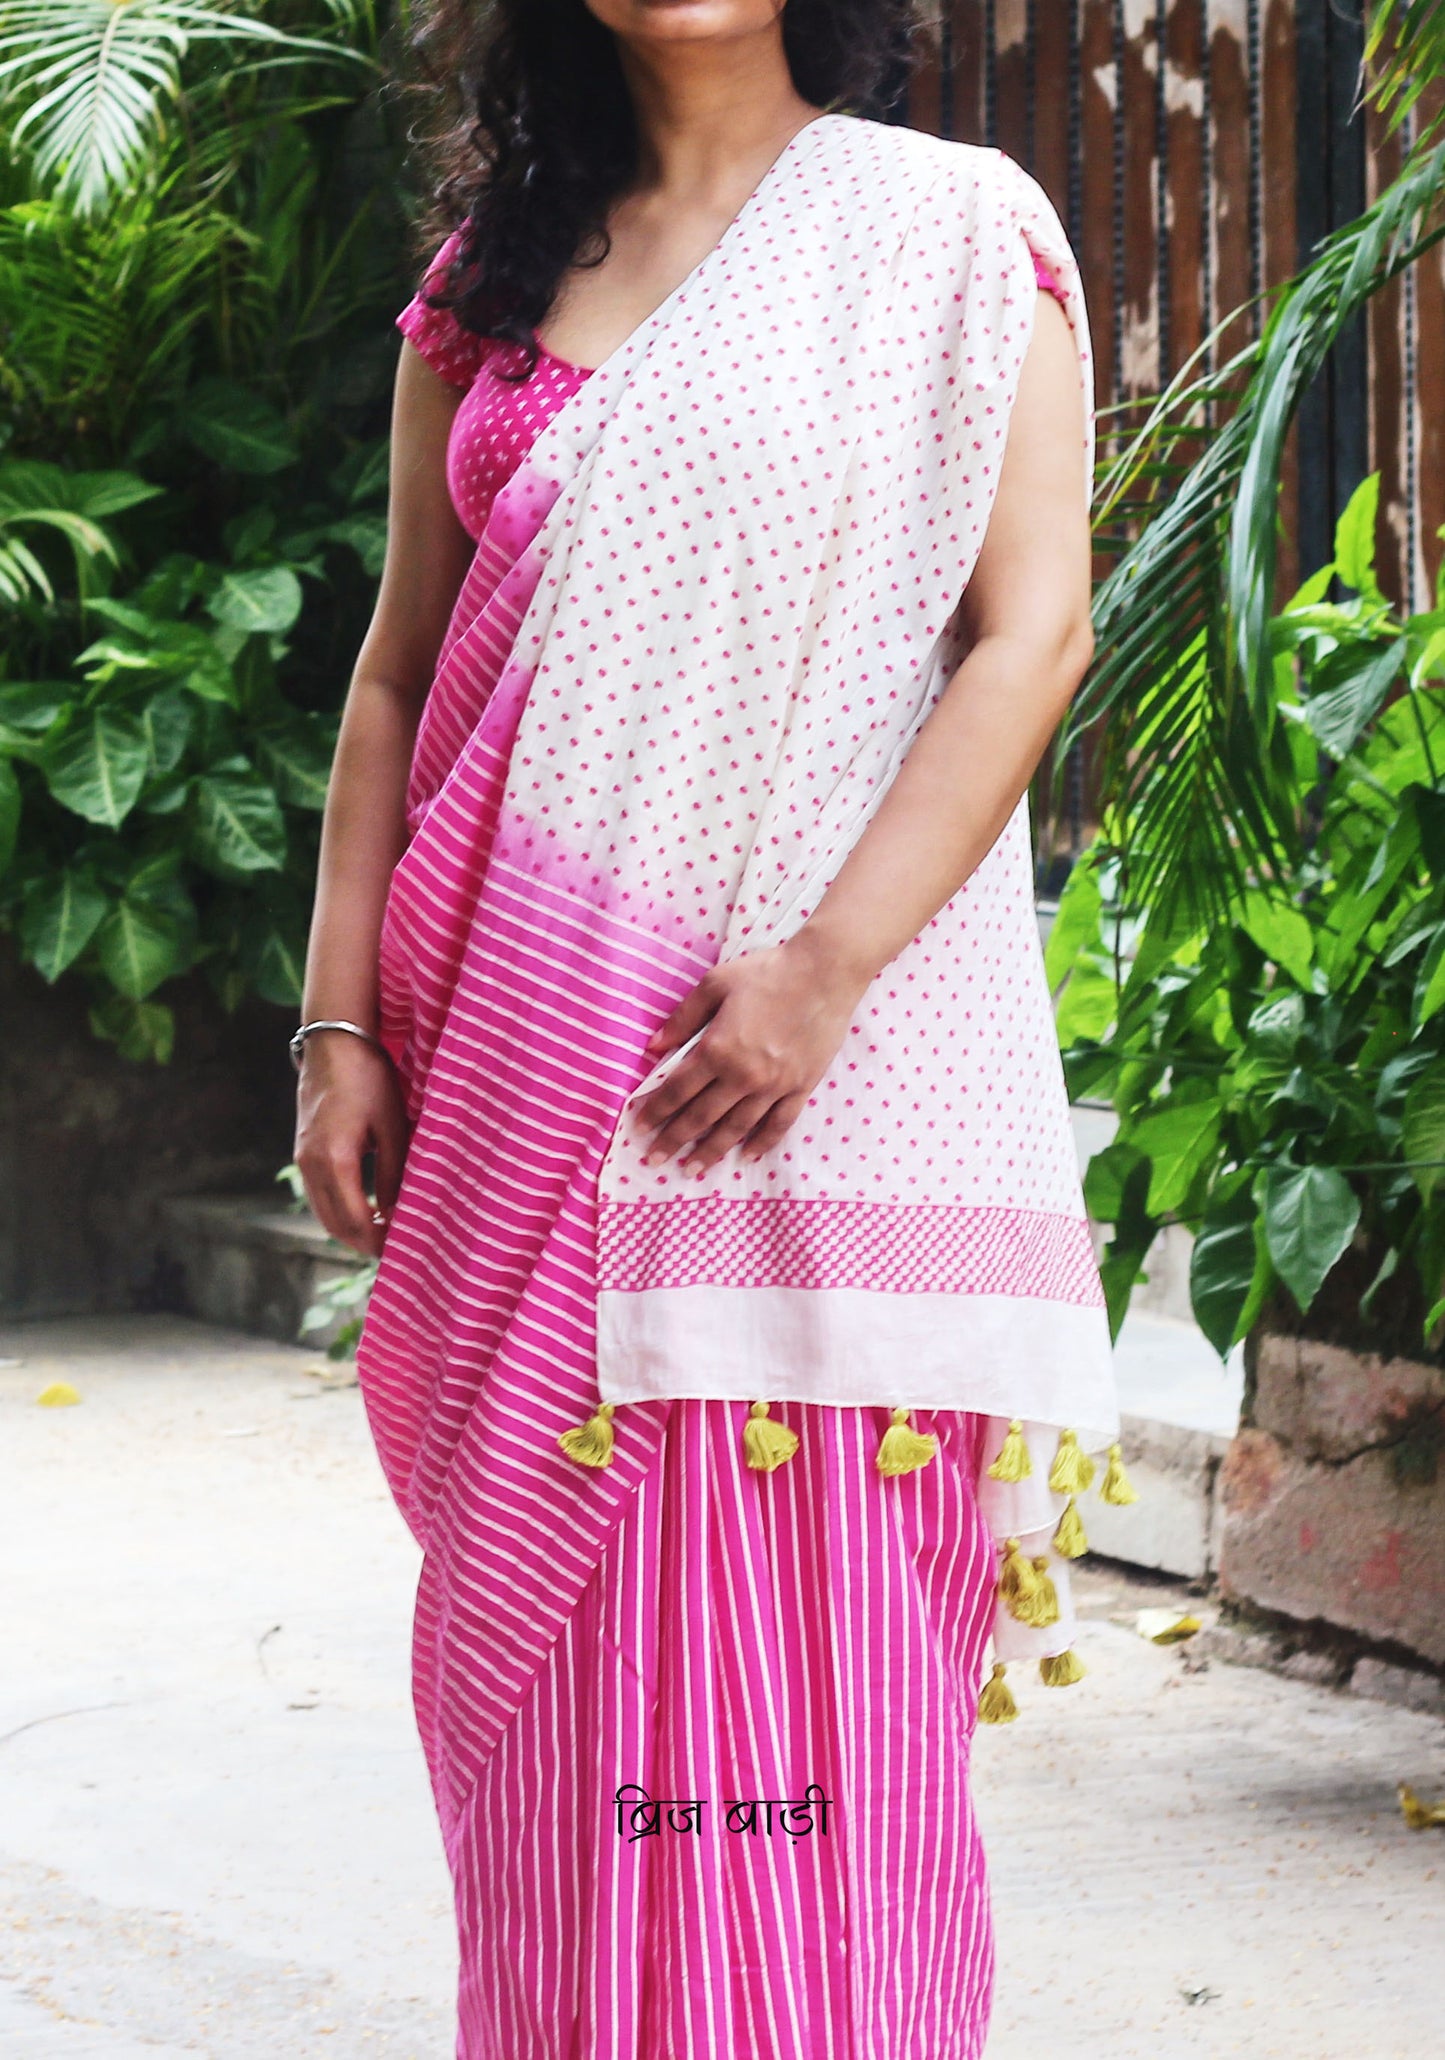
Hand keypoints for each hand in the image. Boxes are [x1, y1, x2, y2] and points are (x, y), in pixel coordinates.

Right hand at [294, 1034, 409, 1257]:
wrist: (334, 1044)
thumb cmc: (369, 1080)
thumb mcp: (391, 1127)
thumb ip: (393, 1174)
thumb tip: (396, 1214)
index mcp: (335, 1159)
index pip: (355, 1220)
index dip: (377, 1241)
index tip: (401, 1249)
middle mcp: (311, 1164)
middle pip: (334, 1224)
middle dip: (363, 1243)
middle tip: (394, 1251)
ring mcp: (303, 1158)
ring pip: (323, 1213)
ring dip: (349, 1230)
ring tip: (382, 1235)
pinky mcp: (304, 1151)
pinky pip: (318, 1194)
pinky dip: (338, 1211)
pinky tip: (364, 1210)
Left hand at [632, 930, 874, 1174]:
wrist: (825, 973)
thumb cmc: (767, 972)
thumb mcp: (715, 984)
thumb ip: (683, 1018)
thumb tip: (653, 1047)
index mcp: (718, 1049)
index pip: (678, 1090)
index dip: (656, 1110)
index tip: (640, 1127)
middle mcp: (743, 1075)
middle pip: (701, 1116)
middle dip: (674, 1139)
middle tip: (654, 1160)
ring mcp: (775, 1085)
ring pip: (736, 1127)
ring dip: (711, 1150)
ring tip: (692, 1169)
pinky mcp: (801, 1087)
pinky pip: (779, 1123)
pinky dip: (763, 1142)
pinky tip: (747, 1155)